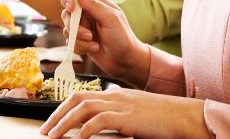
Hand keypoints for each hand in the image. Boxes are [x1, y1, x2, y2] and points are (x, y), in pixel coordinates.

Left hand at [40, 88, 206, 138]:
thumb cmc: (162, 119)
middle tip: (45, 130)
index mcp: (115, 94)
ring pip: (83, 108)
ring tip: (52, 136)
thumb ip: (118, 117)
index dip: (65, 107)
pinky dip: (85, 129)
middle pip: (77, 99)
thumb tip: (99, 127)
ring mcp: (121, 104)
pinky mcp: (127, 116)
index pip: (83, 95)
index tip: (53, 122)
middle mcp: (115, 95)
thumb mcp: (135, 114)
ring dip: (64, 122)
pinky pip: (100, 121)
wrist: (184, 117)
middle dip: (58, 114)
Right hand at [60, 0, 150, 86]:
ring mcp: (83, 28)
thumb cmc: (122, 37)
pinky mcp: (80, 41)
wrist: (125, 61)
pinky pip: (70, 42)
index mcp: (95, 3)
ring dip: (79, 39)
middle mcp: (87, 14)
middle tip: (89, 34)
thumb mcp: (110, 18)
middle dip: (74, 26)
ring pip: (67, 29)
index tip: (71, 7)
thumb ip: (93, 4)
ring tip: (94, 44)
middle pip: (67, 13)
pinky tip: (94, 49)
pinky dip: (81, 47)